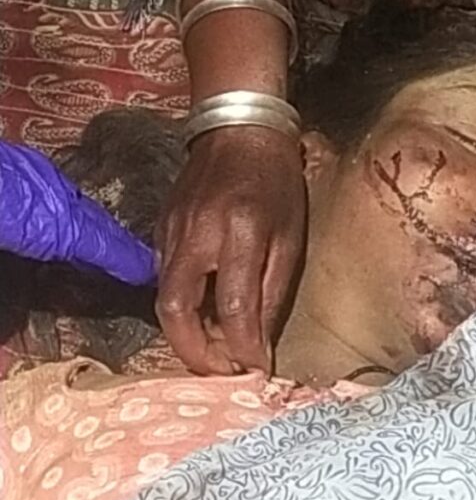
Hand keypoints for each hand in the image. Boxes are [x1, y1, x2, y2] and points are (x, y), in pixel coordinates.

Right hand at [156, 125, 305, 374]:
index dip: (243, 348)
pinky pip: (164, 280)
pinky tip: (203, 315)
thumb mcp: (290, 235)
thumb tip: (260, 344)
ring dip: (186, 335)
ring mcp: (171, 231)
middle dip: (193, 354)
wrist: (237, 127)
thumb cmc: (276, 181)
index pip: (234, 308)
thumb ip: (272, 291)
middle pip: (176, 311)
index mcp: (240, 233)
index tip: (256, 370)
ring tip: (215, 351)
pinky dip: (182, 307)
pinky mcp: (159, 229)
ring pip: (164, 300)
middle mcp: (197, 235)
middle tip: (219, 372)